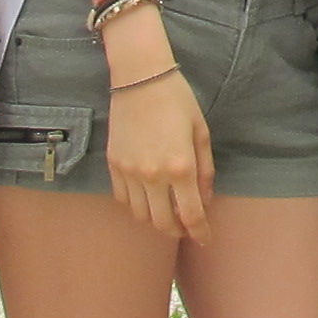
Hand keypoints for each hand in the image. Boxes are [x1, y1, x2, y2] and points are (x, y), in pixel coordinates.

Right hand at [108, 66, 215, 242]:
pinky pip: (123, 199)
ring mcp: (129, 172)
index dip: (200, 232)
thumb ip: (205, 171)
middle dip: (177, 230)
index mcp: (180, 166)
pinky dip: (136, 204)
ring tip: (167, 212)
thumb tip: (204, 200)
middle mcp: (153, 175)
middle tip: (186, 228)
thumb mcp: (200, 133)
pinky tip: (147, 196)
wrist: (140, 78)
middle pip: (163, 222)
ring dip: (156, 220)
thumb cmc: (177, 101)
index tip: (204, 239)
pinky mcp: (113, 165)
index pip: (191, 215)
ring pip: (141, 215)